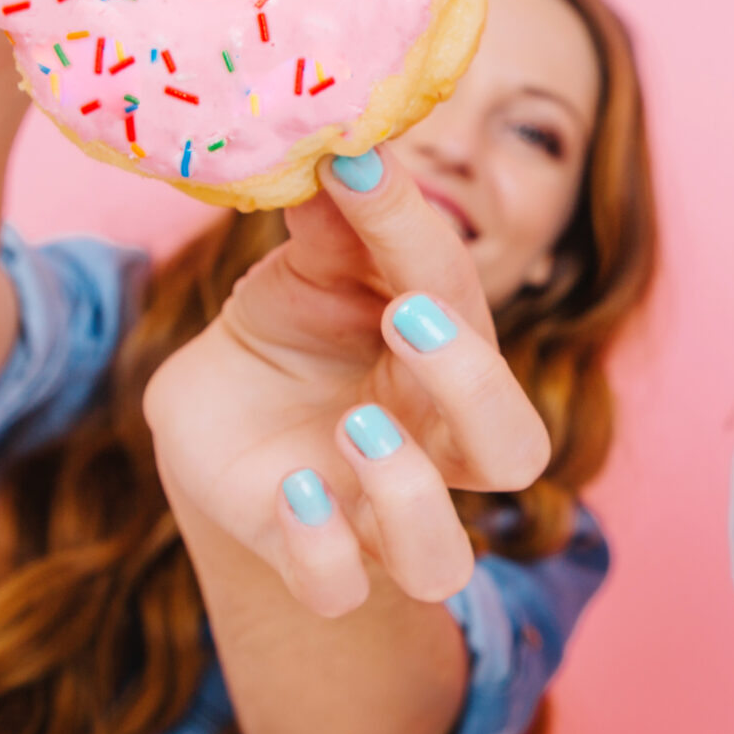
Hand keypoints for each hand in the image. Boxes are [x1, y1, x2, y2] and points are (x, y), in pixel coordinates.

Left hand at [143, 147, 552, 619]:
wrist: (219, 414)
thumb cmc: (294, 332)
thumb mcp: (307, 264)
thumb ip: (333, 219)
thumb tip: (343, 143)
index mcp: (445, 358)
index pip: (457, 298)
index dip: (415, 237)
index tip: (355, 170)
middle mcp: (432, 446)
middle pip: (514, 451)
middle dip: (473, 386)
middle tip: (407, 318)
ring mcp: (373, 511)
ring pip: (440, 559)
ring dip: (411, 494)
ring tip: (357, 428)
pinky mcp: (308, 556)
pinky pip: (337, 589)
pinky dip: (321, 548)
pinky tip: (291, 489)